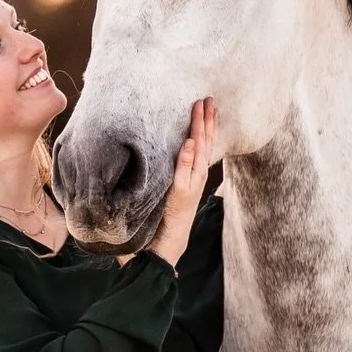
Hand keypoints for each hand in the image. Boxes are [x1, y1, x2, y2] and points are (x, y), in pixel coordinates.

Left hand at [149, 98, 216, 267]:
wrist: (162, 252)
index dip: (205, 126)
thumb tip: (144, 155)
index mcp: (190, 179)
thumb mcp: (159, 193)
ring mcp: (189, 191)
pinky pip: (184, 176)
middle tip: (207, 98)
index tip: (206, 105)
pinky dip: (187, 159)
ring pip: (199, 156)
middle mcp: (194, 182)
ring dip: (200, 132)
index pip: (200, 147)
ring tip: (201, 110)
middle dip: (206, 121)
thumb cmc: (157, 224)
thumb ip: (160, 177)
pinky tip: (189, 142)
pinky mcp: (180, 201)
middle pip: (204, 146)